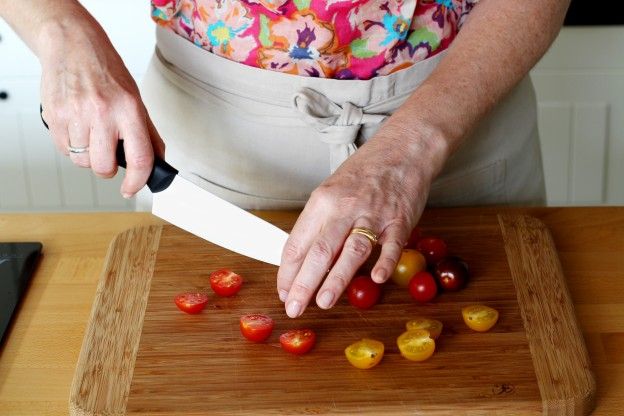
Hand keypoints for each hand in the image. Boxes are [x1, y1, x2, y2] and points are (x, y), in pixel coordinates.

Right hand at [38, 12, 163, 197]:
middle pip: (105, 168)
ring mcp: (76, 115)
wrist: (73, 45)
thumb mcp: (136, 101)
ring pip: (82, 162)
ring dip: (88, 155)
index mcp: (129, 109)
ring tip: (91, 133)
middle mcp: (103, 112)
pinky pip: (64, 151)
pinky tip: (77, 127)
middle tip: (109, 154)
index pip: (140, 159)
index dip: (137, 181)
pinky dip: (72, 146)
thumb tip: (158, 164)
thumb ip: (148, 134)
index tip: (132, 189)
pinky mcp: (55, 116)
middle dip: (107, 169)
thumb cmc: (106, 73)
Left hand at [276, 120, 449, 317]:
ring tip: (323, 302)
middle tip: (293, 308)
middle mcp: (344, 208)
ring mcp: (373, 214)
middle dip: (303, 284)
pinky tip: (377, 278)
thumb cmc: (364, 173)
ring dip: (336, 279)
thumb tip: (303, 262)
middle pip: (319, 251)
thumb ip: (319, 225)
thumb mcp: (331, 192)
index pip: (297, 243)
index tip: (283, 292)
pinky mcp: (400, 219)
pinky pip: (392, 243)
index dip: (287, 272)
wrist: (402, 150)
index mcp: (322, 201)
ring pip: (351, 250)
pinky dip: (385, 261)